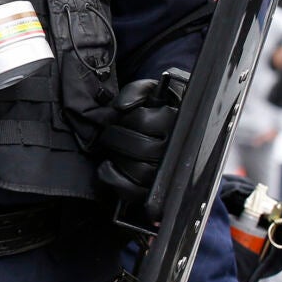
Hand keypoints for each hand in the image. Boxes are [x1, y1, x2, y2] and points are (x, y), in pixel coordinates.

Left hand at [96, 70, 188, 206]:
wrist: (169, 126)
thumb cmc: (156, 108)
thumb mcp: (150, 91)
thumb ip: (136, 90)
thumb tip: (121, 107)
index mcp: (174, 122)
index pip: (142, 121)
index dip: (125, 119)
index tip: (120, 117)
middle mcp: (174, 148)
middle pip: (139, 147)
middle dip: (115, 138)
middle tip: (108, 134)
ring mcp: (166, 172)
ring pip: (139, 171)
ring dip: (116, 158)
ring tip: (111, 148)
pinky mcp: (153, 189)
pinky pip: (134, 191)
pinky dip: (114, 179)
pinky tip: (107, 166)